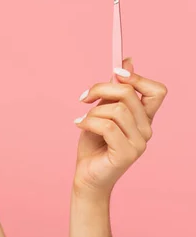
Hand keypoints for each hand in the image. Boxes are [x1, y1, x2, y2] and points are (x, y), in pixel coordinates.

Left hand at [72, 57, 167, 198]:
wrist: (86, 175)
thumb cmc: (94, 143)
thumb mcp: (102, 110)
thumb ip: (114, 91)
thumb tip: (128, 61)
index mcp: (143, 117)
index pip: (157, 91)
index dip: (137, 77)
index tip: (115, 71)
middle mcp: (146, 129)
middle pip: (128, 94)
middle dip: (100, 89)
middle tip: (83, 97)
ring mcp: (139, 143)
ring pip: (115, 110)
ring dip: (92, 112)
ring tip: (83, 120)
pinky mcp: (126, 154)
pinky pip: (106, 126)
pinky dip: (87, 122)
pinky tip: (79, 125)